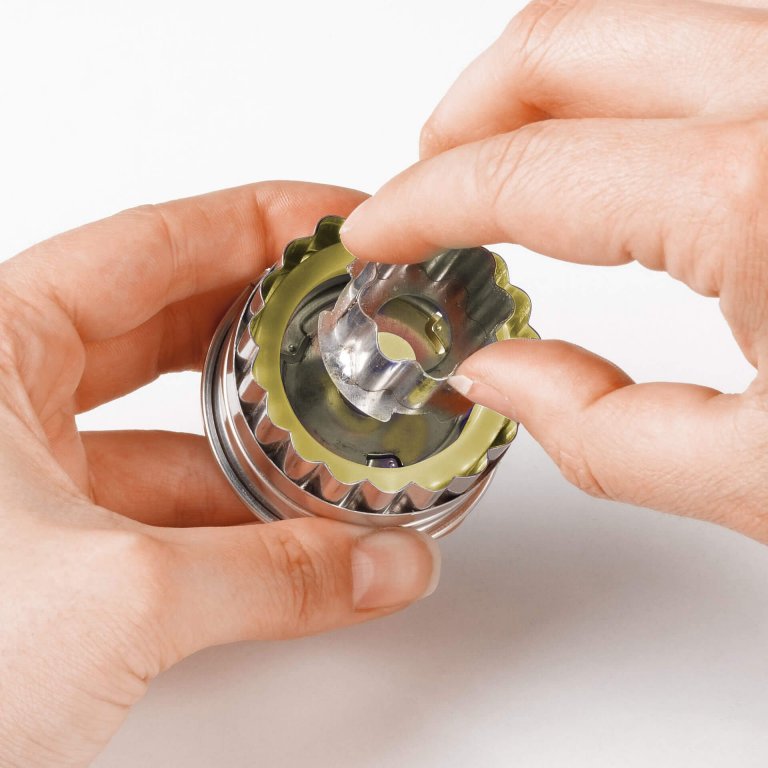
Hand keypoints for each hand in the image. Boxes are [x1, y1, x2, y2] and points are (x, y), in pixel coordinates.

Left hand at [0, 182, 438, 766]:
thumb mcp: (110, 598)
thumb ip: (270, 577)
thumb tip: (380, 566)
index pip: (152, 244)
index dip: (259, 224)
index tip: (336, 225)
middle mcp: (4, 403)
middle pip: (169, 320)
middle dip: (272, 315)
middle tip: (352, 306)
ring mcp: (29, 478)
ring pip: (172, 424)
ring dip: (262, 434)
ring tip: (342, 427)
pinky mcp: (50, 547)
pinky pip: (163, 503)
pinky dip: (235, 512)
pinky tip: (298, 524)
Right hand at [341, 0, 767, 541]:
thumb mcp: (761, 481)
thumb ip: (602, 431)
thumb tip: (499, 376)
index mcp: (759, 197)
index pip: (528, 170)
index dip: (424, 204)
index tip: (377, 233)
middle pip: (572, 41)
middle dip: (466, 111)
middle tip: (426, 184)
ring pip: (644, 24)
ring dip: (549, 88)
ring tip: (503, 168)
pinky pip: (709, 51)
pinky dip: (633, 90)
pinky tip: (611, 160)